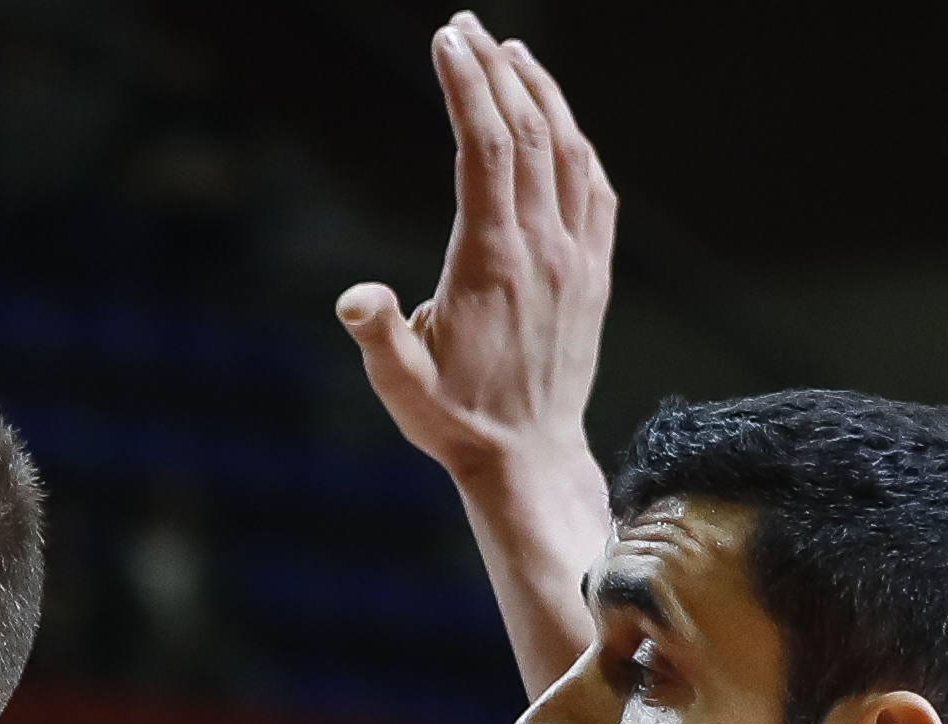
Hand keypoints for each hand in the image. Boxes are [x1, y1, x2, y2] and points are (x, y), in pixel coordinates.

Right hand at [339, 16, 614, 481]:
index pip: (485, 149)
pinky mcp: (594, 270)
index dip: (467, 87)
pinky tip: (557, 123)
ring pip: (568, 149)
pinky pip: (594, 186)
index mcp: (492, 262)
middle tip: (466, 27)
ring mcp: (577, 256)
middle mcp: (544, 247)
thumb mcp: (400, 388)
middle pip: (527, 132)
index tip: (446, 42)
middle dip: (495, 70)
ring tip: (512, 54)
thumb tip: (354, 297)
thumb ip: (378, 336)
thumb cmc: (455, 421)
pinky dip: (574, 140)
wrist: (528, 457)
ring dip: (541, 93)